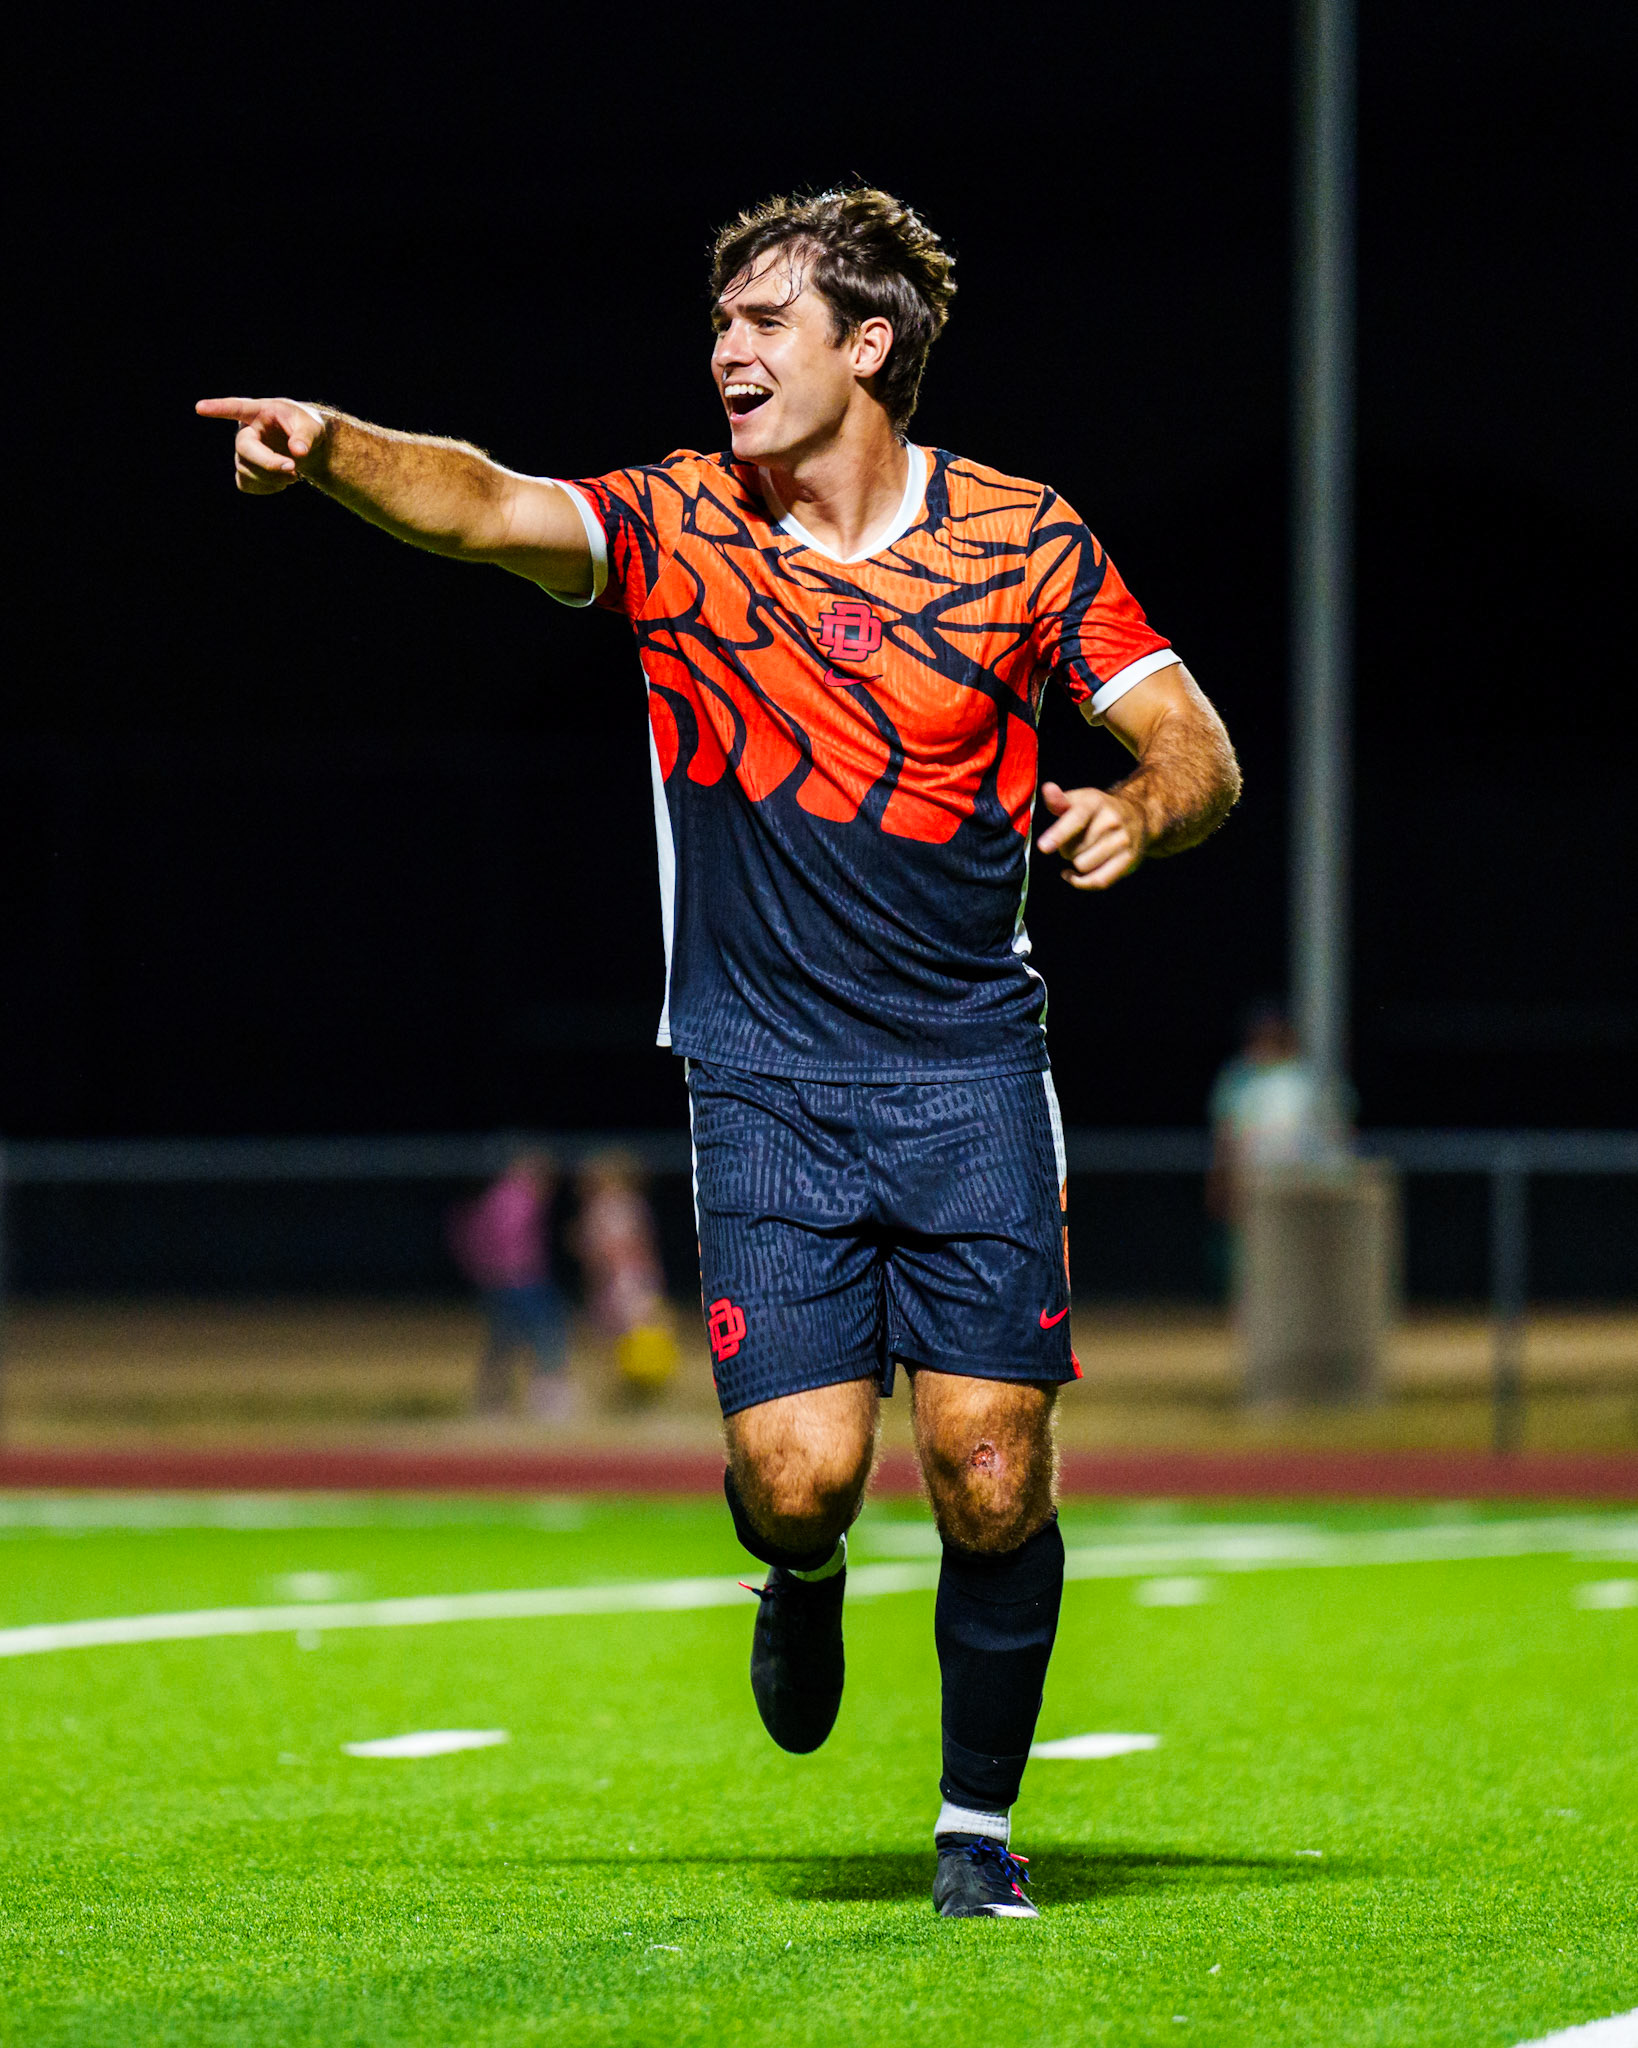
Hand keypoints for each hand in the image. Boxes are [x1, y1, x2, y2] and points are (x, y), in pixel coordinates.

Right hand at [195, 396, 325, 494]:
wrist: (306, 446)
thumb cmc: (306, 429)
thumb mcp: (311, 427)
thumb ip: (305, 437)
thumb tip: (297, 452)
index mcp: (259, 412)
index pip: (236, 408)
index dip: (218, 408)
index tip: (200, 407)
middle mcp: (246, 431)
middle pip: (244, 448)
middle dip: (268, 463)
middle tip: (293, 469)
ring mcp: (243, 452)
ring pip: (245, 470)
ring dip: (271, 477)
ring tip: (294, 475)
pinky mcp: (245, 470)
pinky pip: (245, 484)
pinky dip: (265, 488)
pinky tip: (281, 482)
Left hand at [1036, 780, 1147, 889]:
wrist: (1138, 817)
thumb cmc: (1097, 811)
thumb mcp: (1079, 800)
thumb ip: (1059, 800)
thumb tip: (1047, 789)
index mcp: (1095, 803)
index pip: (1076, 819)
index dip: (1059, 834)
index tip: (1043, 847)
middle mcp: (1111, 821)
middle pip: (1072, 850)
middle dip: (1066, 849)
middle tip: (1074, 841)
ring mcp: (1122, 841)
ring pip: (1083, 866)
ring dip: (1076, 864)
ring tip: (1082, 852)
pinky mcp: (1129, 860)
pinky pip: (1098, 881)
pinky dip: (1081, 881)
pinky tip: (1073, 874)